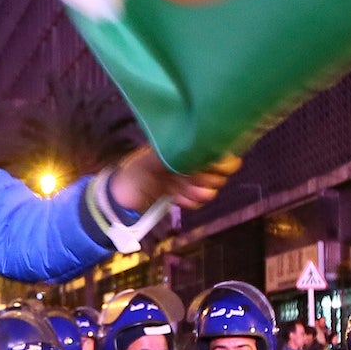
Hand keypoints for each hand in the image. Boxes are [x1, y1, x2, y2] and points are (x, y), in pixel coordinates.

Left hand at [108, 146, 240, 213]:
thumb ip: (184, 151)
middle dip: (206, 179)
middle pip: (223, 175)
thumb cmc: (138, 168)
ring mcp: (193, 181)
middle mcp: (197, 162)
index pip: (226, 153)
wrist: (124, 193)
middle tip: (185, 177)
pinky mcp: (186, 197)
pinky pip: (199, 203)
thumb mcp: (160, 154)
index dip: (222, 163)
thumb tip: (205, 150)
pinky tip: (173, 196)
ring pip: (212, 191)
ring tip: (175, 187)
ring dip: (193, 192)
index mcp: (193, 146)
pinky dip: (186, 201)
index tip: (205, 166)